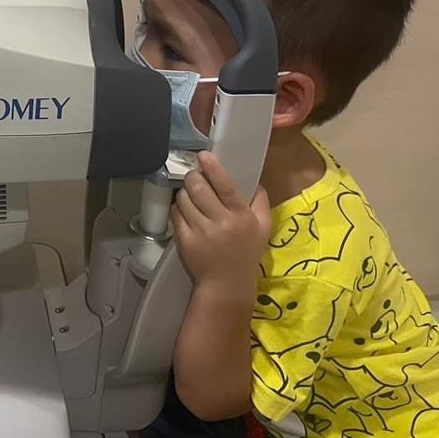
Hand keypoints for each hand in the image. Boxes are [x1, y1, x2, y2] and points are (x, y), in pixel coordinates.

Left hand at [171, 151, 271, 292]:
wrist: (227, 283)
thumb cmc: (246, 252)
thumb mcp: (263, 227)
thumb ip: (260, 202)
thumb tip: (253, 180)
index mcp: (241, 216)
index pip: (224, 186)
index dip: (212, 168)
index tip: (203, 155)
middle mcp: (220, 222)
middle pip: (198, 187)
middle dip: (194, 177)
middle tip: (196, 177)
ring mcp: (200, 232)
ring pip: (183, 198)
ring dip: (185, 192)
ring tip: (191, 195)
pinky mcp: (184, 240)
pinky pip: (175, 214)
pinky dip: (178, 208)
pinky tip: (186, 211)